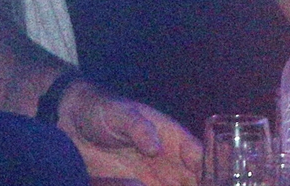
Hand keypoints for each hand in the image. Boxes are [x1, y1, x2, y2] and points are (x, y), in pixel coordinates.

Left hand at [57, 82, 200, 185]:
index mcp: (171, 137)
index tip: (217, 182)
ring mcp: (155, 178)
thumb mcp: (120, 114)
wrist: (73, 126)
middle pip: (195, 181)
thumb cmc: (102, 111)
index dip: (212, 171)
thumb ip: (137, 127)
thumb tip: (155, 146)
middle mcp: (169, 161)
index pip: (199, 156)